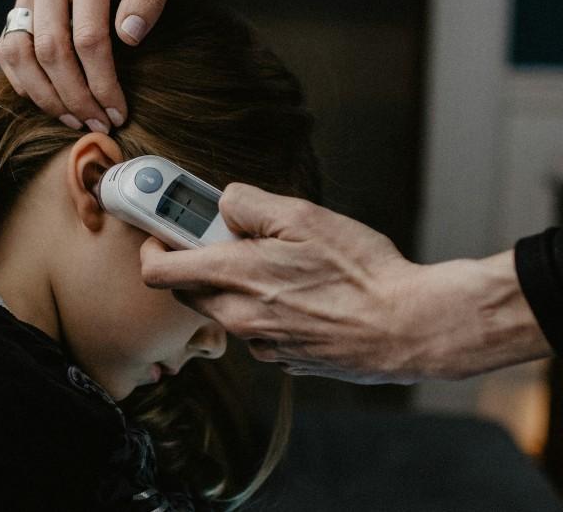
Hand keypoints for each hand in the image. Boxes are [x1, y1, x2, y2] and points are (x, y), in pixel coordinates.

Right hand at [0, 0, 200, 132]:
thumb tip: (128, 36)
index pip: (87, 35)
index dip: (102, 82)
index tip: (118, 112)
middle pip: (48, 48)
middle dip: (73, 96)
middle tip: (97, 124)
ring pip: (18, 52)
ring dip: (45, 96)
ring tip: (75, 120)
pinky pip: (7, 49)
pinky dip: (26, 82)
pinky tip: (55, 102)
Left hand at [139, 183, 552, 383]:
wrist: (409, 327)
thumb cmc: (362, 271)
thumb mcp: (304, 216)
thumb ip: (250, 205)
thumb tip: (224, 204)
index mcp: (235, 278)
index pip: (159, 271)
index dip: (152, 246)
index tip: (162, 229)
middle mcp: (240, 318)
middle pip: (189, 292)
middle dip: (197, 263)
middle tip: (229, 238)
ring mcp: (263, 345)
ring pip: (226, 312)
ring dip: (236, 287)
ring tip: (281, 264)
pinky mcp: (287, 359)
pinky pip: (259, 330)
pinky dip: (267, 310)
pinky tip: (305, 295)